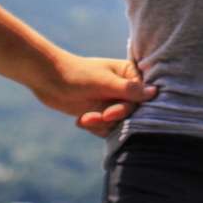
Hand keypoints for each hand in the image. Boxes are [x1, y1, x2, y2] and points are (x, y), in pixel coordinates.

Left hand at [30, 53, 157, 138]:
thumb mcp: (104, 82)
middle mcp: (124, 88)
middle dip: (111, 117)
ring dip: (100, 124)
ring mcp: (112, 101)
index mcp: (130, 74)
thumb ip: (129, 89)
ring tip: (84, 119)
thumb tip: (155, 92)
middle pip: (131, 112)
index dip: (128, 108)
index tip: (110, 113)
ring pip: (118, 123)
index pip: (142, 97)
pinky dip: (94, 127)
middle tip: (96, 117)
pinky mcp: (101, 113)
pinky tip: (81, 120)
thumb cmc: (77, 74)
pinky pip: (107, 128)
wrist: (48, 80)